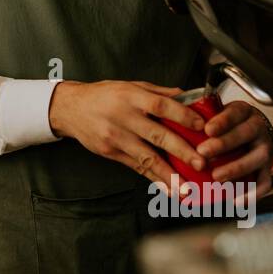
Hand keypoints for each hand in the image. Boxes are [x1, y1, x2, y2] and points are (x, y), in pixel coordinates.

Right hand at [48, 80, 210, 195]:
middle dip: (181, 151)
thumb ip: (159, 93)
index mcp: (132, 97)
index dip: (182, 116)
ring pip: (146, 157)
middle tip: (201, 163)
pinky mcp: (111, 152)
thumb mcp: (130, 85)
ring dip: (168, 174)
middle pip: (157, 135)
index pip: (161, 105)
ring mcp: (116, 137)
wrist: (70, 108)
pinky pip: (136, 167)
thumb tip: (188, 97)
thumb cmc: (104, 95)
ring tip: (186, 187)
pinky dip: (153, 178)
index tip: (201, 126)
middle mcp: (124, 117)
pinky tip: (167, 188)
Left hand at [196, 102, 272, 195]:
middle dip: (223, 144)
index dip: (222, 121)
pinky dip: (251, 194)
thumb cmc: (228, 124)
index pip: (235, 113)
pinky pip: (264, 183)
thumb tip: (171, 124)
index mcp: (245, 112)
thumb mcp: (219, 113)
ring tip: (216, 177)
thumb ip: (201, 118)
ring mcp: (266, 150)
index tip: (207, 129)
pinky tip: (235, 201)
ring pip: (256, 159)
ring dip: (236, 168)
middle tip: (202, 152)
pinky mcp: (268, 169)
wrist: (255, 129)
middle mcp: (259, 129)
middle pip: (245, 135)